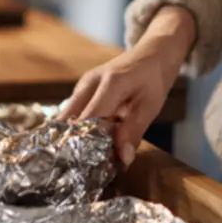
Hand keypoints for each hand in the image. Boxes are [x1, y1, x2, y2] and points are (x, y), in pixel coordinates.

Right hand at [60, 5, 195, 164]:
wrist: (152, 53)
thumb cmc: (154, 78)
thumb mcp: (150, 106)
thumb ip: (134, 131)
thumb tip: (122, 159)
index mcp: (109, 84)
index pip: (88, 120)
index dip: (84, 145)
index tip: (82, 169)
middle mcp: (89, 82)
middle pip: (69, 119)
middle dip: (70, 144)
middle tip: (72, 169)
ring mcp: (83, 85)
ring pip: (68, 116)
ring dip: (72, 137)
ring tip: (75, 162)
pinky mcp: (82, 89)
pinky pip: (73, 112)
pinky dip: (77, 129)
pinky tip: (83, 146)